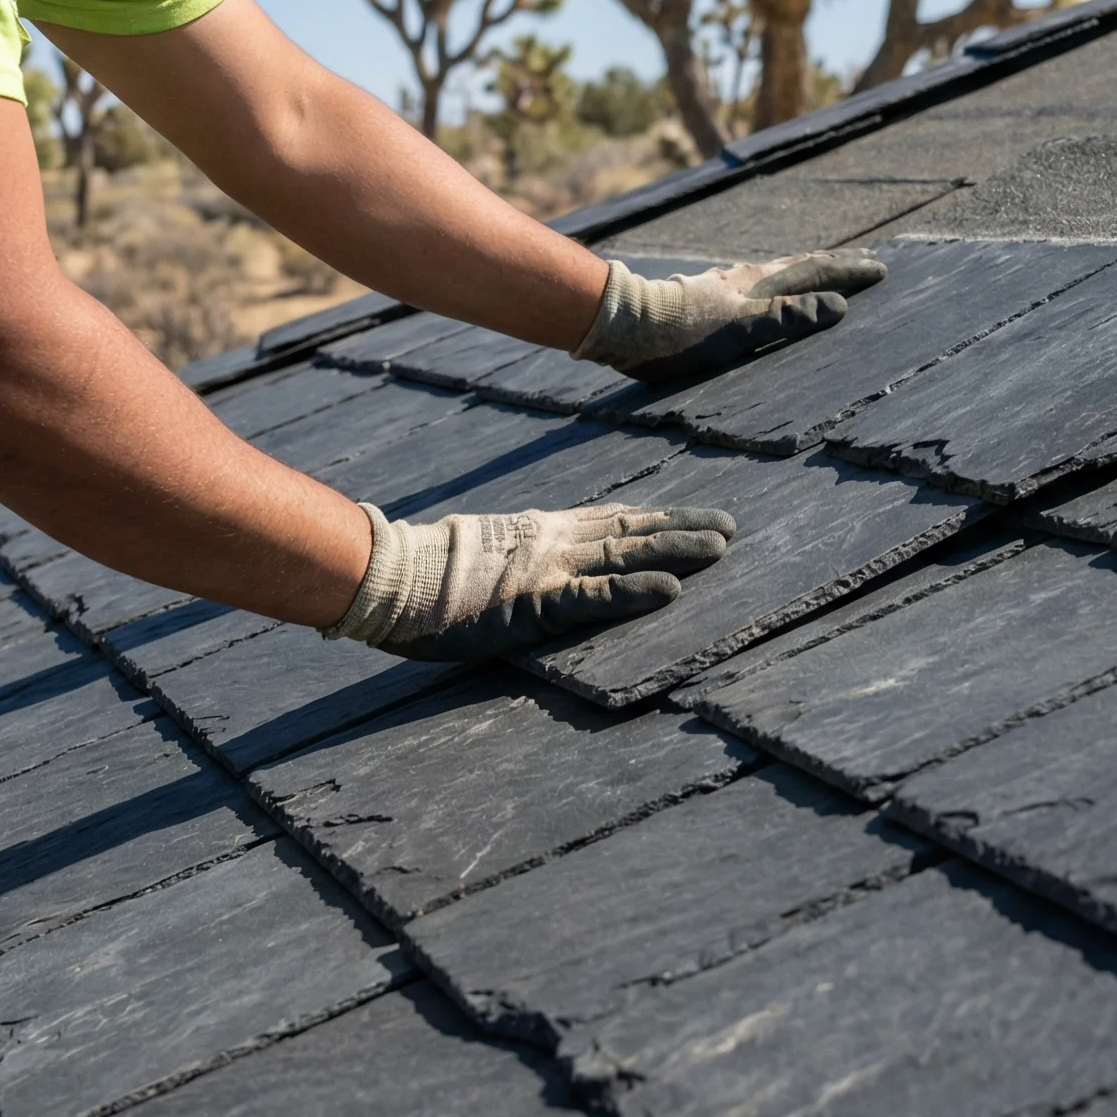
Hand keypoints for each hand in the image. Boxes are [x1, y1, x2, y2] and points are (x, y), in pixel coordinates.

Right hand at [324, 502, 736, 660]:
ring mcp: (546, 569)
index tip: (691, 514)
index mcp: (537, 532)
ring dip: (676, 550)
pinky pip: (595, 596)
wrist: (388, 577)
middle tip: (729, 527)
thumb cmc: (421, 573)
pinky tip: (672, 589)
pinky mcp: (536, 602)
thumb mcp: (478, 554)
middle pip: (629, 530)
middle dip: (681, 528)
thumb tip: (519, 566)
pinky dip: (636, 591)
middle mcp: (551, 542)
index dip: (653, 518)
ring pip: (625, 554)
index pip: (608, 520)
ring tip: (721, 548)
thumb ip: (511, 555)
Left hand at [572, 253, 887, 381]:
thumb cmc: (680, 335)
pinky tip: (763, 294)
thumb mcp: (740, 331)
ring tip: (822, 274)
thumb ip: (786, 319)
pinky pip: (755, 288)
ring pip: (776, 275)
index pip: (815, 272)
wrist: (624, 325)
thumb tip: (838, 307)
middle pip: (799, 267)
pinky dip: (776, 287)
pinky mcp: (706, 298)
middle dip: (834, 265)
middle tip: (863, 261)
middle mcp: (744, 279)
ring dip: (805, 274)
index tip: (880, 268)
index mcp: (758, 285)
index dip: (849, 272)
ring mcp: (725, 287)